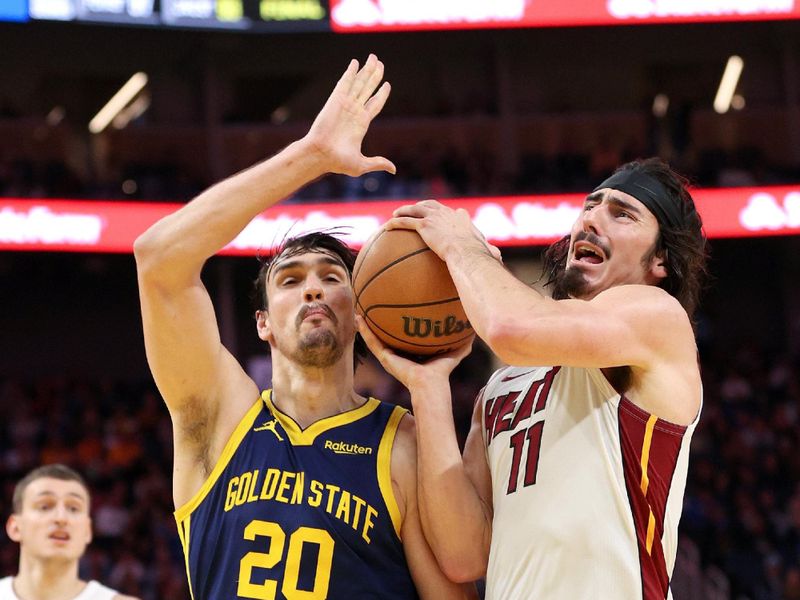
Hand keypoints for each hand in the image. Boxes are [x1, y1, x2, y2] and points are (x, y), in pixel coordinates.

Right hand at [304, 54, 395, 176]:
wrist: (321, 155)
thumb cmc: (337, 162)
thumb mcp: (362, 164)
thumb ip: (378, 163)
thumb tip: (393, 169)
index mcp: (361, 124)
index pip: (374, 104)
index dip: (381, 94)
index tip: (387, 85)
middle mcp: (354, 111)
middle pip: (368, 89)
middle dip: (374, 76)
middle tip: (379, 63)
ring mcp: (346, 104)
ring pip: (360, 83)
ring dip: (366, 70)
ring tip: (374, 58)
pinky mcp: (336, 100)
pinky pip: (345, 83)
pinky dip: (350, 73)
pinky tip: (355, 63)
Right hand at [356, 315, 472, 390]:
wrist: (431, 385)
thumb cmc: (441, 373)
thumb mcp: (453, 353)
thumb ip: (462, 344)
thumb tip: (474, 332)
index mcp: (410, 354)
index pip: (401, 339)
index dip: (397, 328)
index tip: (393, 314)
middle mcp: (397, 355)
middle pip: (384, 337)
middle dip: (378, 325)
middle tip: (372, 309)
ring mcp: (388, 357)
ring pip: (373, 339)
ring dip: (365, 326)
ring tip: (359, 311)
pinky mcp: (384, 357)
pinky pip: (372, 342)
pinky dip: (364, 330)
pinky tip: (359, 318)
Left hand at [386, 200, 501, 263]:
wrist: (467, 253)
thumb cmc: (478, 256)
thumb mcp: (488, 252)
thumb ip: (492, 252)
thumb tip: (500, 257)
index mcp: (461, 219)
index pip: (453, 212)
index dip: (446, 213)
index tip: (440, 215)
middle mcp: (447, 213)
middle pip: (431, 205)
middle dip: (422, 206)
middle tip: (414, 210)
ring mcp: (434, 218)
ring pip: (415, 209)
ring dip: (404, 210)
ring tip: (396, 214)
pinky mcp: (423, 225)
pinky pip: (405, 222)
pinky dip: (395, 223)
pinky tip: (386, 226)